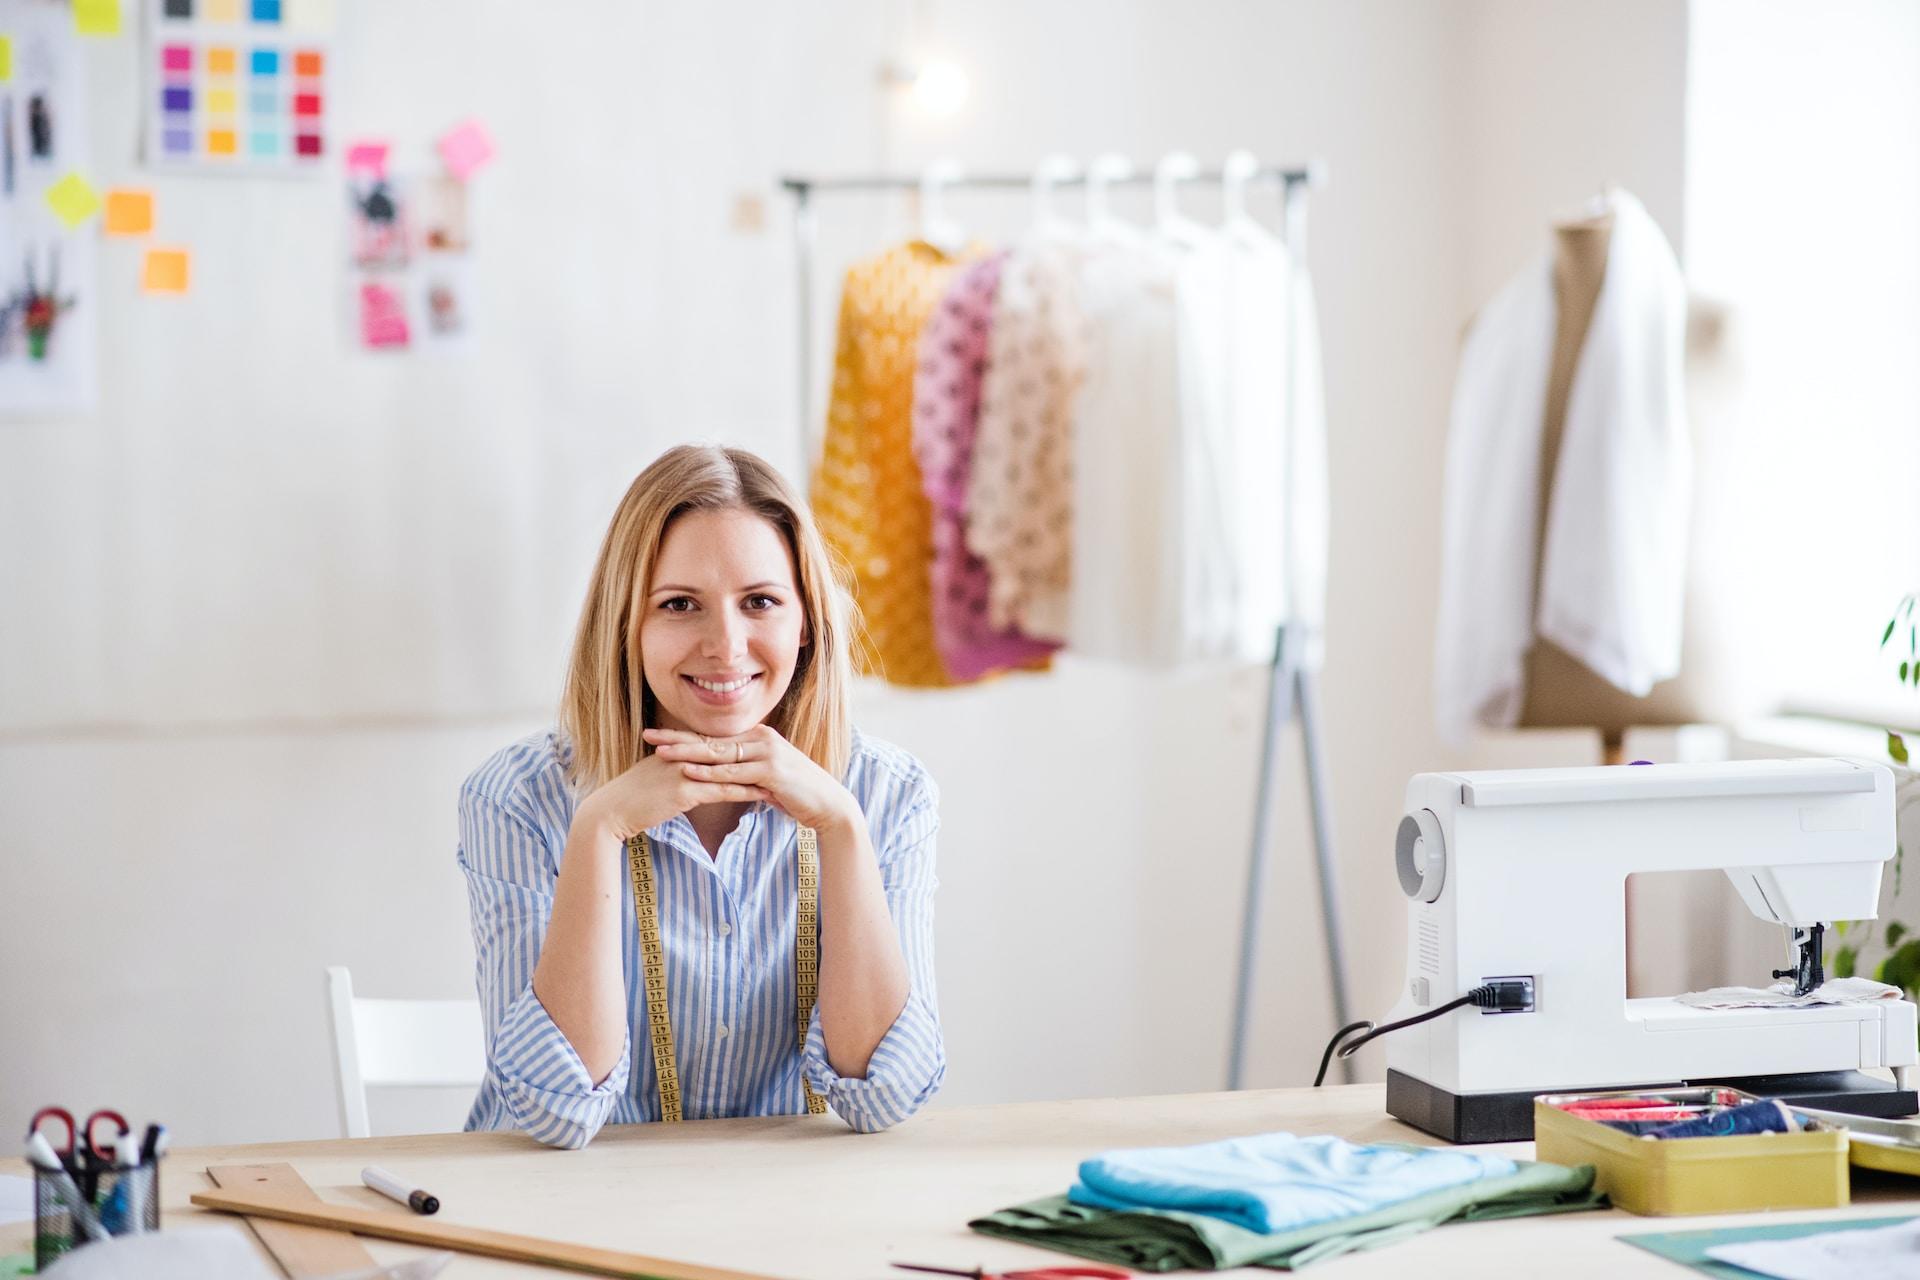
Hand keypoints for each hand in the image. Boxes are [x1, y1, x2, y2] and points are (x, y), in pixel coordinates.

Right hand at [575, 751, 768, 843]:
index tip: (763, 753)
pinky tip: (762, 795)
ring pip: (729, 770)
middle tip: (781, 762)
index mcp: (677, 750)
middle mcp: (683, 755)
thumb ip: (673, 771)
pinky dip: (744, 792)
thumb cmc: (629, 799)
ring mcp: (684, 771)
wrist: (609, 812)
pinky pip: (721, 790)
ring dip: (756, 775)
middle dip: (755, 759)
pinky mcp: (684, 790)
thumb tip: (689, 775)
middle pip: (728, 753)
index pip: (716, 746)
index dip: (741, 750)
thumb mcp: (654, 778)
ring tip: (780, 779)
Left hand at [643, 725, 860, 832]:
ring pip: (719, 754)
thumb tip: (722, 777)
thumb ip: (745, 772)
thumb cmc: (796, 793)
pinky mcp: (771, 770)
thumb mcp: (766, 778)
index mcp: (757, 738)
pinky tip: (690, 773)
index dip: (684, 736)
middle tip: (649, 736)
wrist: (827, 804)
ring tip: (662, 754)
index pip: (714, 737)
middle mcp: (761, 739)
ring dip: (688, 754)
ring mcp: (767, 753)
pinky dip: (711, 773)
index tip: (657, 736)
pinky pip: (734, 773)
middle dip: (678, 739)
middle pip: (711, 740)